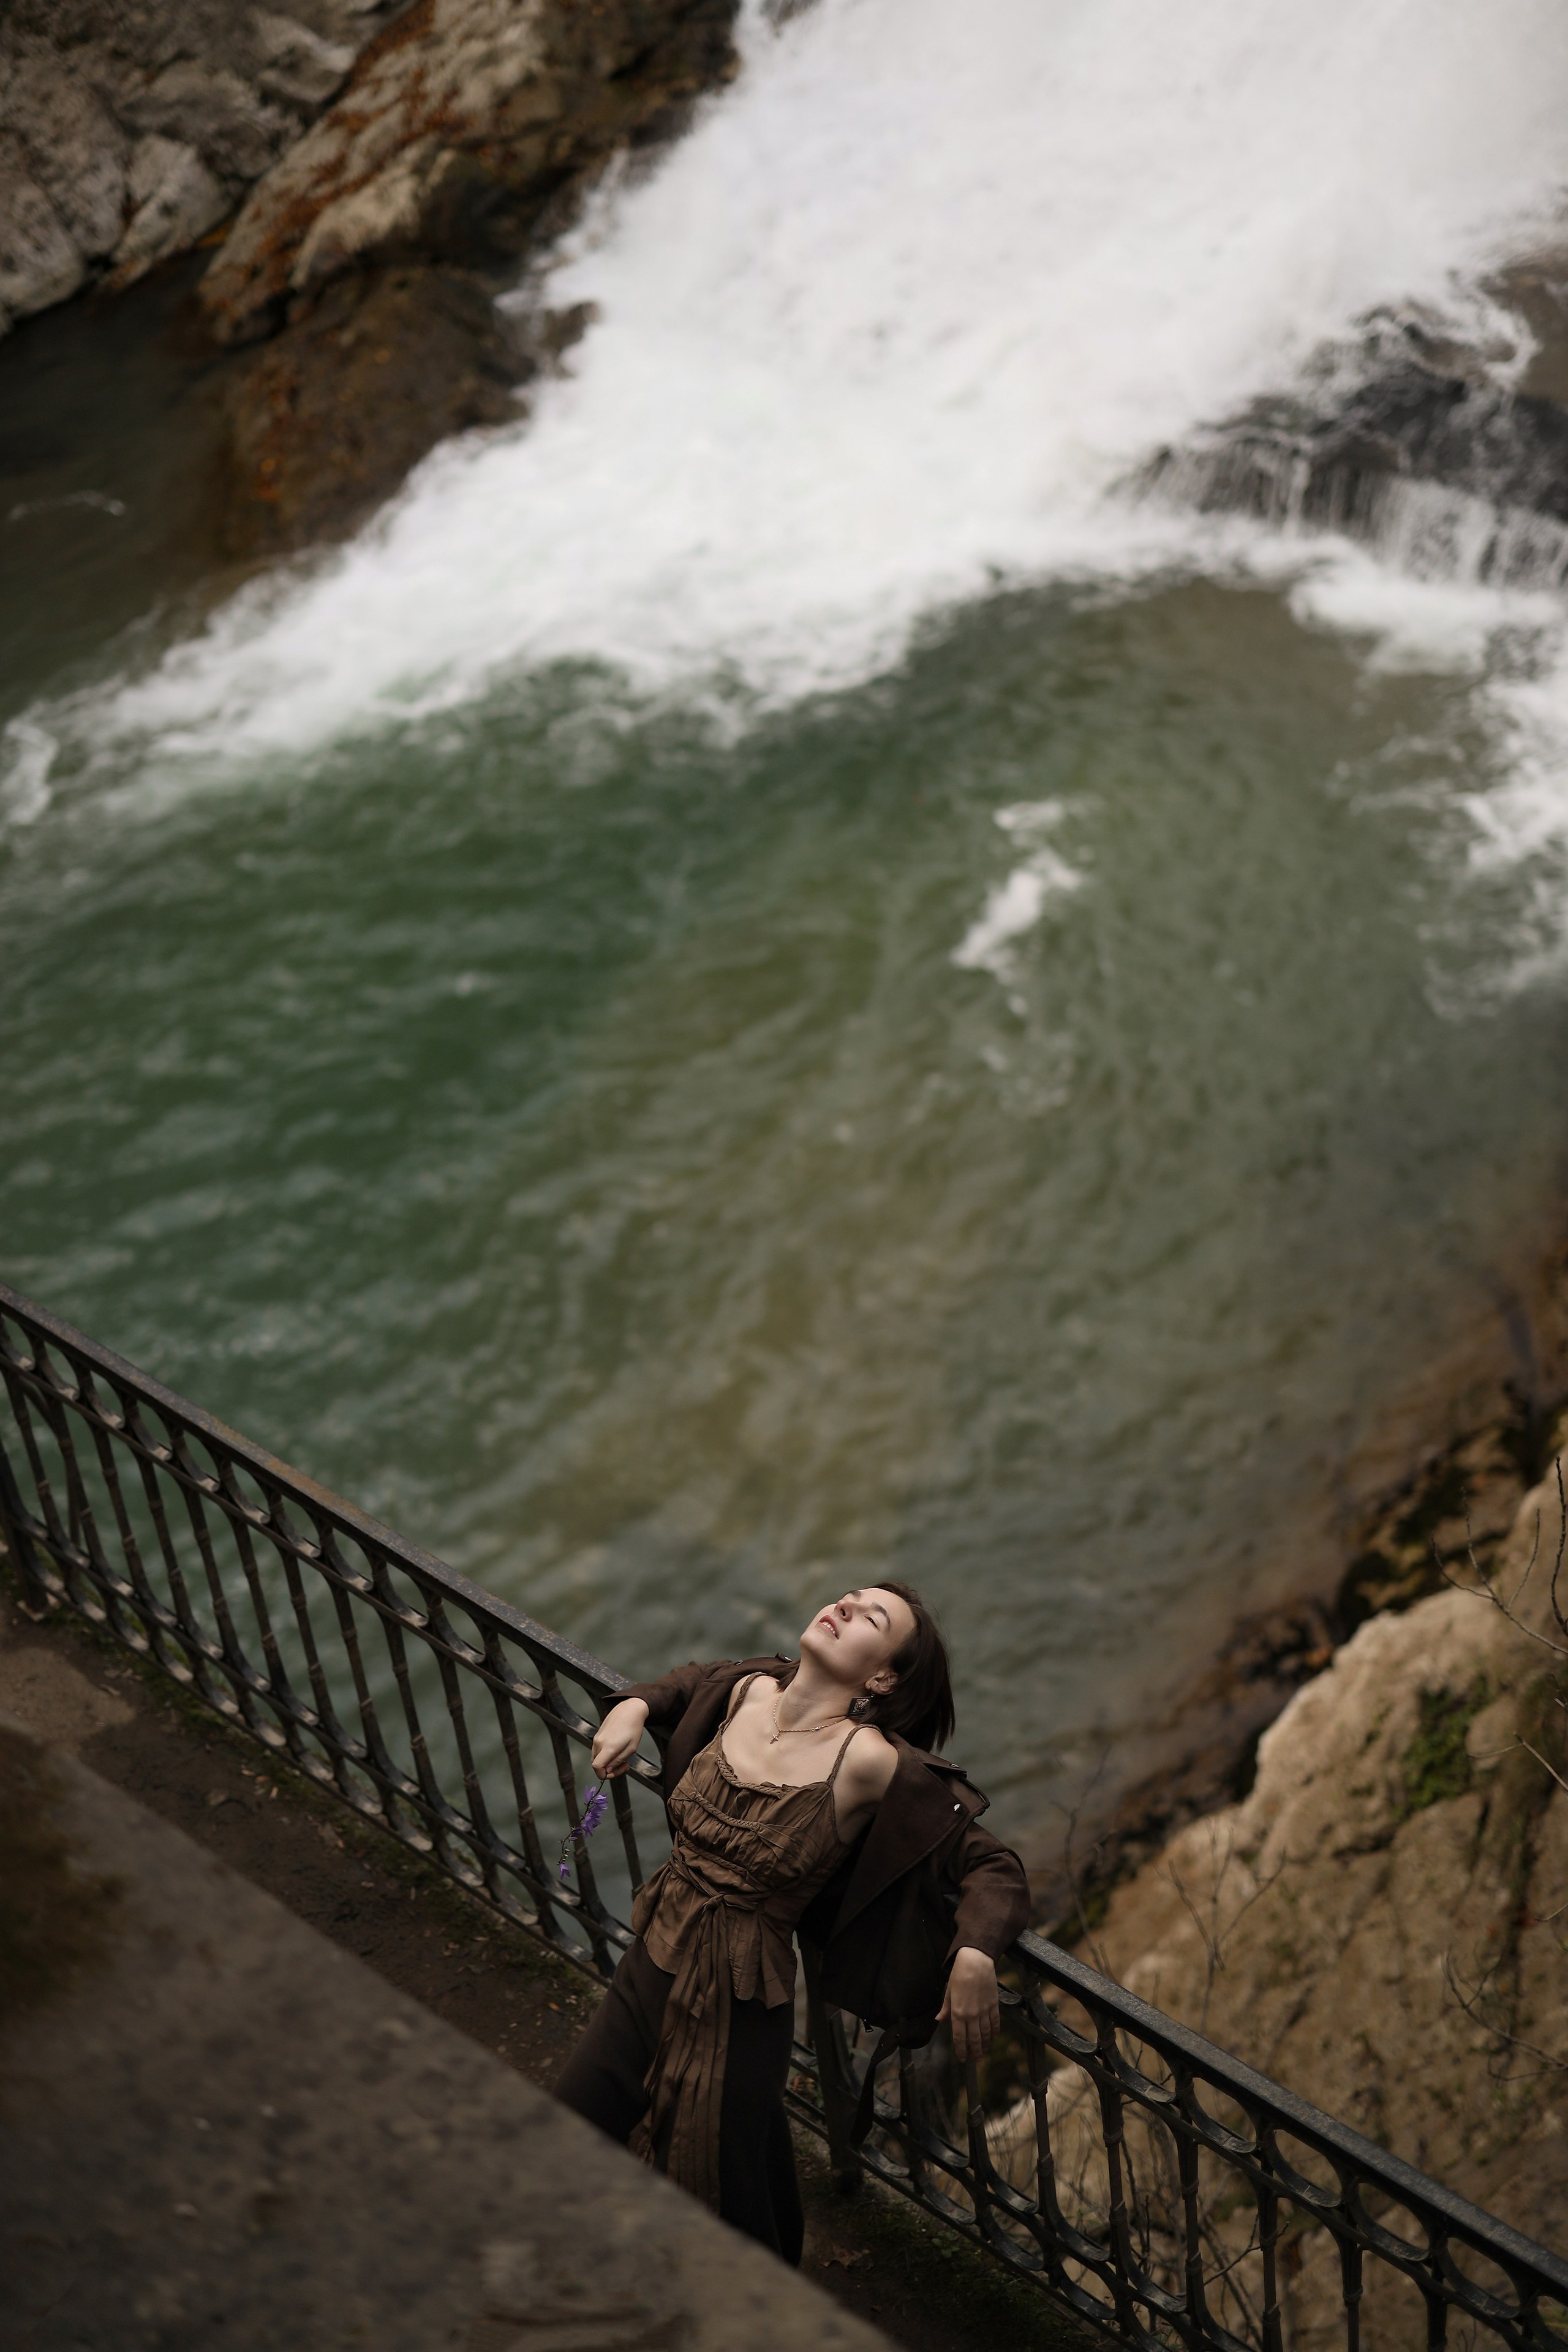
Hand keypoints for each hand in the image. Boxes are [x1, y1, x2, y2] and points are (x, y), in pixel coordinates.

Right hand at [592, 1696, 648, 1779]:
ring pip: (597, 1758)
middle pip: (596, 1764)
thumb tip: (608, 1771)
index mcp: (608, 1747)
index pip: (597, 1767)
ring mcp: (597, 1738)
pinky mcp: (598, 1735)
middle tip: (624, 1765)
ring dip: (608, 1762)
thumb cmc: (633, 1727)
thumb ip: (618, 1761)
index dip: (604, 1775)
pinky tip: (617, 1750)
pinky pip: (598, 1750)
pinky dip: (606, 1755)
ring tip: (622, 1758)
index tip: (615, 1773)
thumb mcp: (631, 1748)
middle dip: (609, 1770)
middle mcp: (599, 1742)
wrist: (630, 1709)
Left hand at [938, 1947, 1000, 2063]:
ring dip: (985, 2044)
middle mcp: (971, 2015)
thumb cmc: (959, 1974)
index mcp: (957, 2013)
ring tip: (984, 2051)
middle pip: (974, 2039)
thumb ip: (946, 2008)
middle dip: (975, 2052)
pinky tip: (994, 2037)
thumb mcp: (949, 1991)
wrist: (976, 1962)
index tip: (962, 2058)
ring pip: (986, 2033)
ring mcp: (984, 2011)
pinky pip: (995, 2022)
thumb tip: (939, 2019)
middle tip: (976, 2060)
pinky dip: (995, 2032)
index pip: (959, 2037)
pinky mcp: (993, 2005)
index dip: (960, 2050)